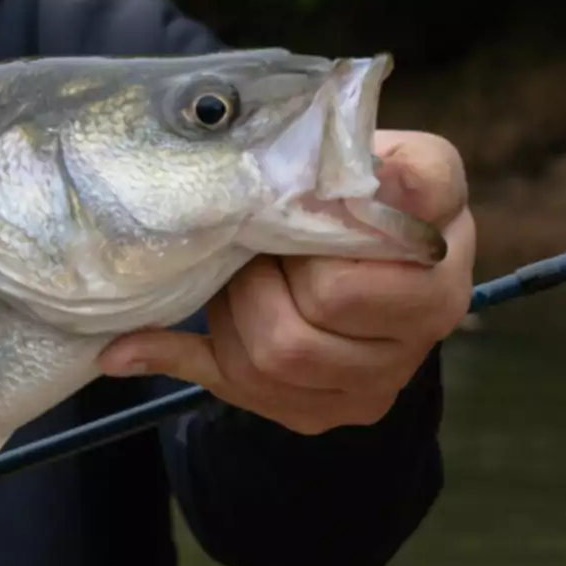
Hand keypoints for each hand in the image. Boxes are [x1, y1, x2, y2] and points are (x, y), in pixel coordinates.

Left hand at [98, 130, 475, 434]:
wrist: (375, 253)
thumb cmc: (372, 189)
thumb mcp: (393, 157)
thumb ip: (395, 163)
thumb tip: (392, 180)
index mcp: (438, 263)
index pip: (362, 273)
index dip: (317, 249)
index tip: (289, 218)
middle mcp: (421, 329)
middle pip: (304, 326)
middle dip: (259, 278)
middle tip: (252, 240)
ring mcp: (376, 380)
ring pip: (269, 362)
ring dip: (231, 313)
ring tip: (235, 272)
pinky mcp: (325, 409)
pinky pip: (236, 390)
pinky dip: (173, 359)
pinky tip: (126, 348)